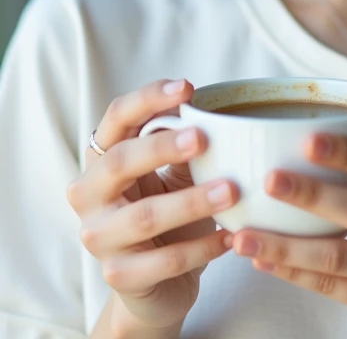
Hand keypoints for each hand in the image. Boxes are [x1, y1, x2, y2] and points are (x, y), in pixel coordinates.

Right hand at [66, 79, 237, 331]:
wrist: (158, 284)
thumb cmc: (169, 213)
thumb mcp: (175, 173)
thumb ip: (186, 145)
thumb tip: (219, 112)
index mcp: (102, 159)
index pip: (116, 118)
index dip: (148, 98)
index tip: (187, 87)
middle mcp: (89, 195)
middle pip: (118, 162)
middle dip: (161, 148)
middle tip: (203, 138)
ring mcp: (99, 238)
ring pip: (144, 216)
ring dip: (191, 202)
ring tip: (232, 191)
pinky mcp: (118, 276)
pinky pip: (164, 261)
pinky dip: (201, 248)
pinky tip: (230, 237)